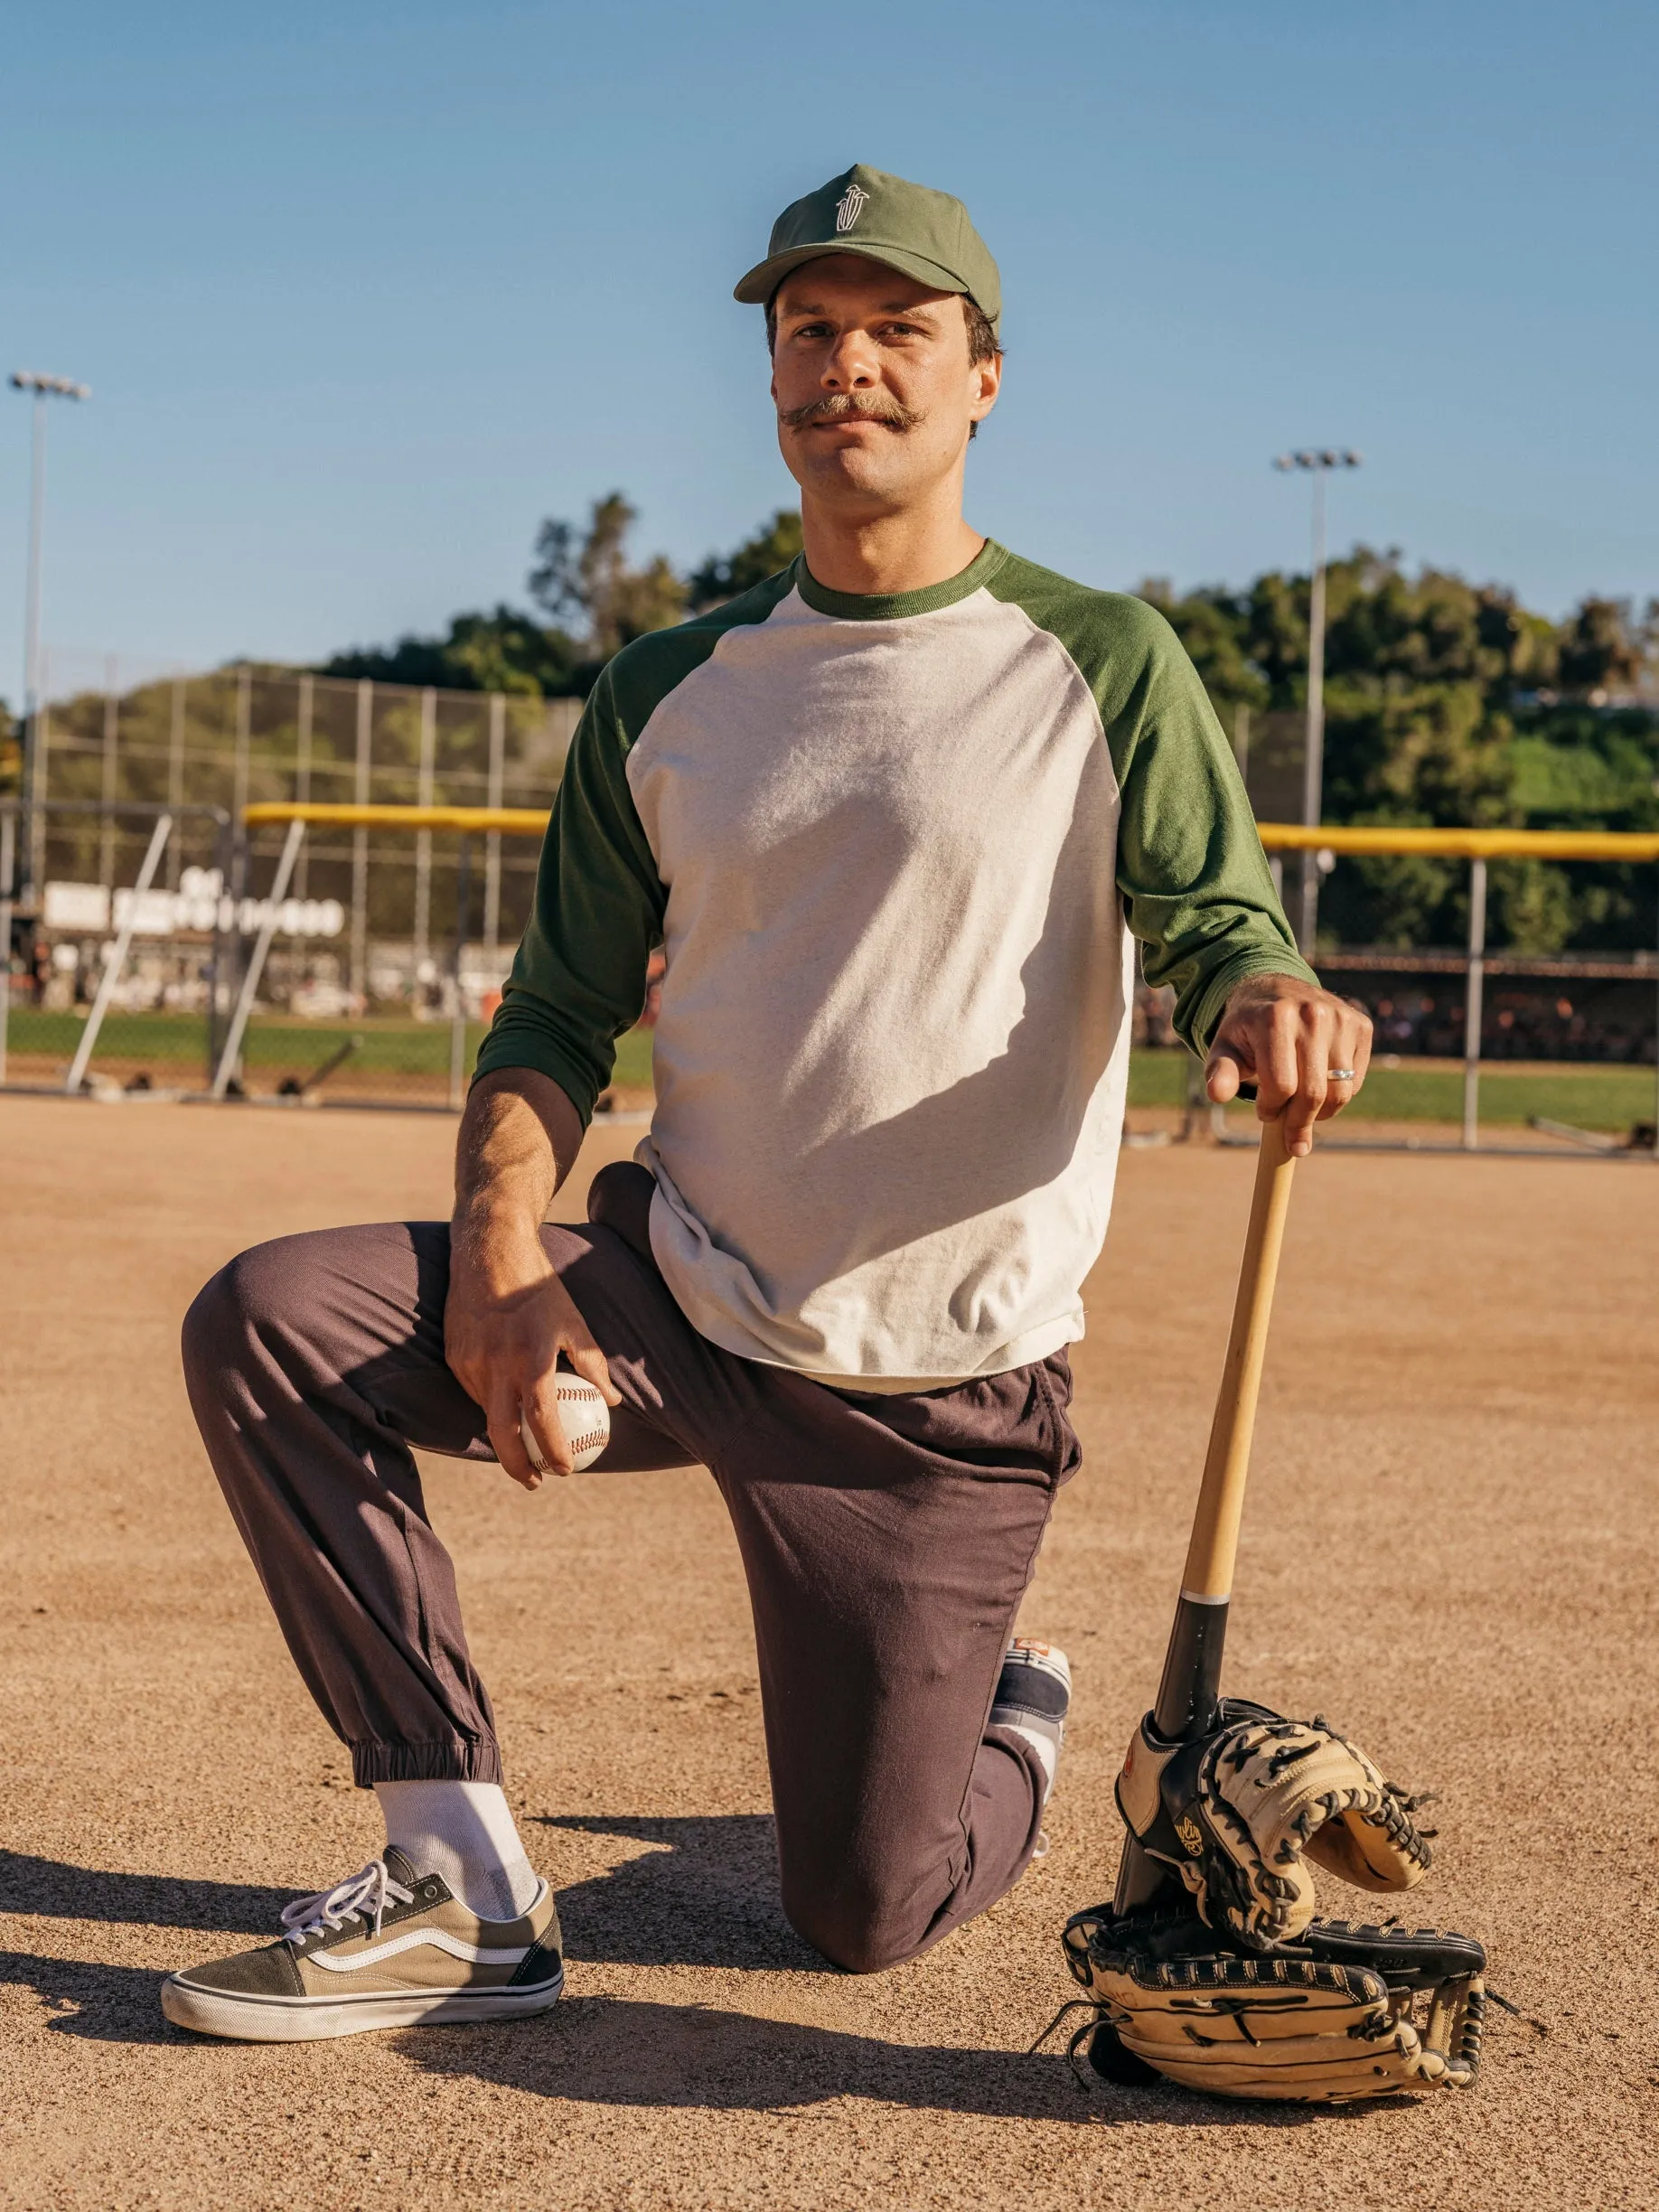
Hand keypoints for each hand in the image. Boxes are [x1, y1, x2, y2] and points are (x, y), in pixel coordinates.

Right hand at [444, 1214, 620, 1487]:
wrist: (489, 1253)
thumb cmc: (540, 1288)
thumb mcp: (575, 1322)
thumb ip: (593, 1364)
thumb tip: (612, 1402)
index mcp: (532, 1356)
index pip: (542, 1419)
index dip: (554, 1450)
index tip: (566, 1470)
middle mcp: (497, 1363)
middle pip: (502, 1433)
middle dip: (519, 1467)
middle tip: (537, 1482)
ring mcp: (471, 1361)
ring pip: (487, 1413)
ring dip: (505, 1435)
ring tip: (525, 1448)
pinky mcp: (454, 1356)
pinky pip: (475, 1392)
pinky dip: (491, 1404)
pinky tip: (506, 1407)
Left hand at [1204, 973, 1372, 1157]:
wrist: (1278, 992)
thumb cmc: (1249, 1029)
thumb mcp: (1226, 1048)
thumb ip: (1221, 1072)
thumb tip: (1216, 1094)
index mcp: (1276, 1018)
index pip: (1281, 1086)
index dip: (1270, 1109)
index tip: (1264, 1112)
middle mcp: (1313, 1014)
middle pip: (1313, 1093)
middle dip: (1298, 1122)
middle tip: (1288, 1132)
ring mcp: (1342, 1019)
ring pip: (1340, 1092)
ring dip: (1319, 1113)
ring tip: (1301, 1109)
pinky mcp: (1361, 1027)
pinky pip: (1355, 1082)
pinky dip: (1337, 1096)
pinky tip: (1319, 1086)